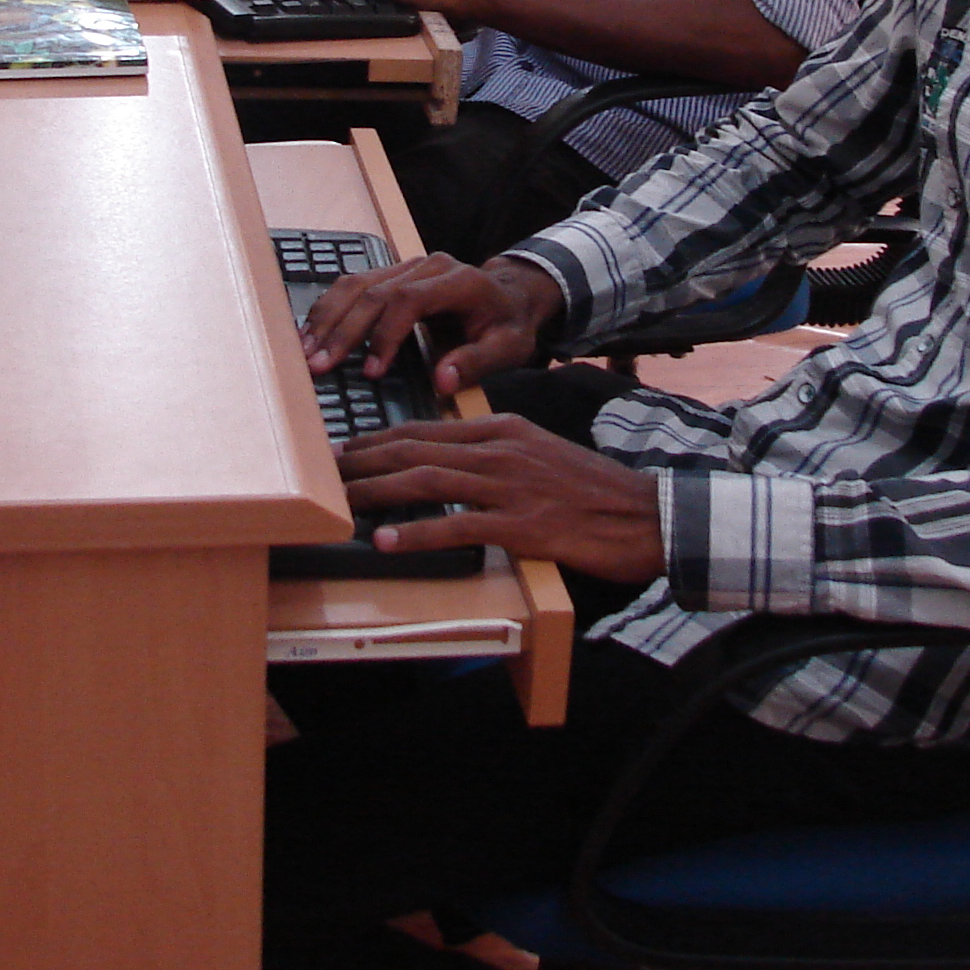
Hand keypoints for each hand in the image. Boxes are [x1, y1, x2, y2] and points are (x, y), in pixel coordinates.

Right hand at [301, 252, 562, 393]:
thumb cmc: (509, 324)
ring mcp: (407, 266)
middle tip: (319, 366)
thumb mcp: (508, 348)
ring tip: (306, 351)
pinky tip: (313, 333)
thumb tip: (442, 380)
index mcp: (458, 281)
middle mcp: (427, 266)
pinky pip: (354, 285)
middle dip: (343, 331)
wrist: (510, 295)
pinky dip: (330, 308)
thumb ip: (476, 362)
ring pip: (356, 284)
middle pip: (373, 292)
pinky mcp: (393, 273)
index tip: (371, 372)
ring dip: (328, 318)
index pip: (407, 301)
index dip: (384, 335)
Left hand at [340, 415, 663, 582]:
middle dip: (362, 460)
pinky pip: (456, 526)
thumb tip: (451, 463)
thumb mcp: (539, 454)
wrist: (646, 514)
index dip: (377, 440)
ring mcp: (509, 486)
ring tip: (338, 503)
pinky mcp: (520, 524)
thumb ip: (495, 453)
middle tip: (323, 472)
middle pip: (414, 449)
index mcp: (501, 429)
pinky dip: (416, 533)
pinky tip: (386, 540)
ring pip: (426, 480)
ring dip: (375, 492)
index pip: (424, 429)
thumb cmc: (592, 490)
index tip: (343, 449)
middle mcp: (499, 449)